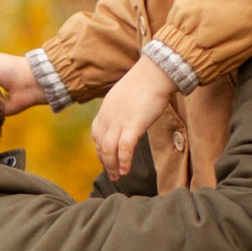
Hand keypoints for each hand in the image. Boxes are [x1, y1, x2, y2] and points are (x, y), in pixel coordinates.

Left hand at [93, 59, 176, 179]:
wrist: (155, 73)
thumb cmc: (146, 81)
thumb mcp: (126, 95)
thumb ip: (122, 108)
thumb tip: (129, 116)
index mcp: (106, 109)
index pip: (96, 134)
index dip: (100, 148)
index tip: (106, 157)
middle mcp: (108, 117)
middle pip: (100, 145)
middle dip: (105, 162)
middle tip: (111, 174)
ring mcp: (119, 122)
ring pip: (109, 150)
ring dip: (112, 166)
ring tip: (117, 177)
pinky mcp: (133, 126)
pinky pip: (124, 149)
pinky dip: (123, 162)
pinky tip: (125, 171)